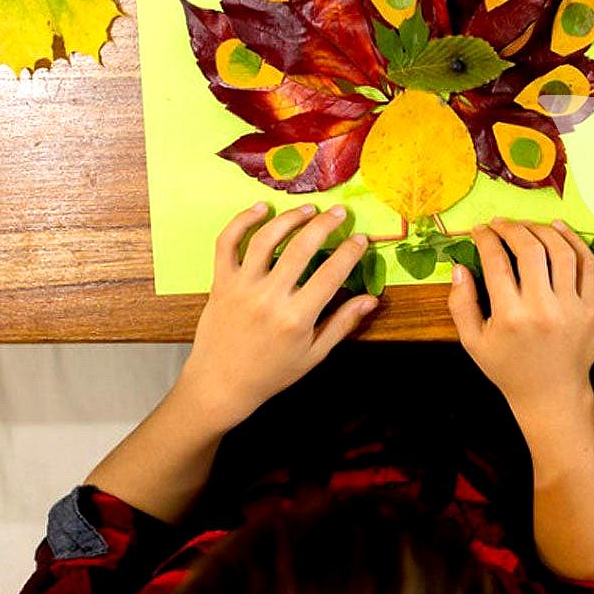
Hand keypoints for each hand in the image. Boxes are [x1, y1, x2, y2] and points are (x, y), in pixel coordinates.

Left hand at [178, 203, 378, 430]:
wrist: (220, 385)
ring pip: (266, 238)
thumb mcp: (314, 355)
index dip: (350, 252)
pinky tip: (261, 209)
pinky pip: (228, 243)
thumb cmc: (271, 373)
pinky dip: (242, 221)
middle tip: (339, 212)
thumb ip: (342, 324)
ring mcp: (242, 287)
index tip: (360, 239)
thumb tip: (372, 300)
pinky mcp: (221, 282)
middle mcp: (268, 298)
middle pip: (301, 247)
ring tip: (308, 209)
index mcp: (296, 318)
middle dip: (325, 224)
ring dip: (290, 218)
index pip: (332, 273)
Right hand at [448, 219, 593, 421]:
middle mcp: (542, 309)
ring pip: (561, 252)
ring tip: (527, 225)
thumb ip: (461, 304)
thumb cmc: (508, 369)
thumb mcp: (473, 342)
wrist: (551, 395)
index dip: (486, 238)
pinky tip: (559, 229)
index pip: (497, 262)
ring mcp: (571, 308)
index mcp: (510, 317)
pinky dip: (575, 242)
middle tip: (501, 223)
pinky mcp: (591, 309)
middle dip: (512, 228)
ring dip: (542, 230)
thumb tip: (459, 267)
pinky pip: (587, 265)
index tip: (480, 230)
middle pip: (530, 250)